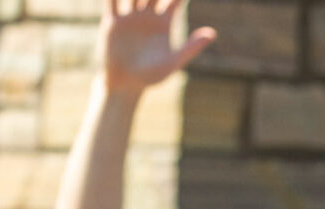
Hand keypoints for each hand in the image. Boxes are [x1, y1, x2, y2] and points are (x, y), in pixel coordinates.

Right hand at [97, 0, 214, 96]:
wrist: (126, 84)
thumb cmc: (152, 76)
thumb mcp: (174, 62)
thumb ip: (191, 47)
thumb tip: (212, 33)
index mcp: (165, 23)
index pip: (175, 0)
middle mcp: (148, 16)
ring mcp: (130, 17)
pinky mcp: (113, 22)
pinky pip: (112, 2)